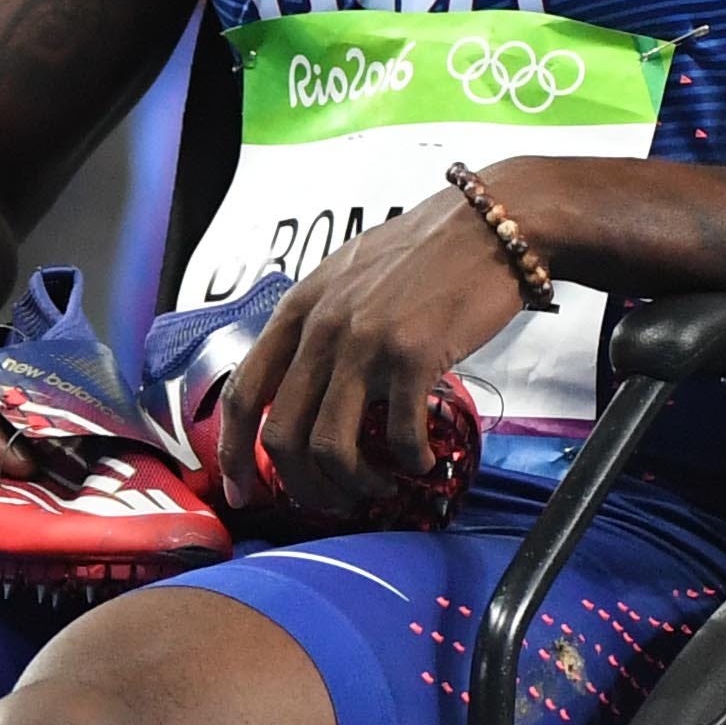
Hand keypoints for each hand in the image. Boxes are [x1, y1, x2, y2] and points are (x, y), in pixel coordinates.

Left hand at [209, 190, 529, 526]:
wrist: (493, 224)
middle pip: (280, 435)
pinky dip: (409, 463)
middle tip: (329, 500)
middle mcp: (322, 328)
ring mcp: (364, 344)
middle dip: (301, 485)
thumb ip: (319, 325)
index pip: (243, 391)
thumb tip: (304, 385)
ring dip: (352, 484)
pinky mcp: (413, 358)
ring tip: (378, 485)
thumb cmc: (427, 252)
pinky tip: (422, 459)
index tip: (243, 490)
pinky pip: (399, 438)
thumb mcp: (349, 276)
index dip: (232, 452)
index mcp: (299, 308)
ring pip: (329, 447)